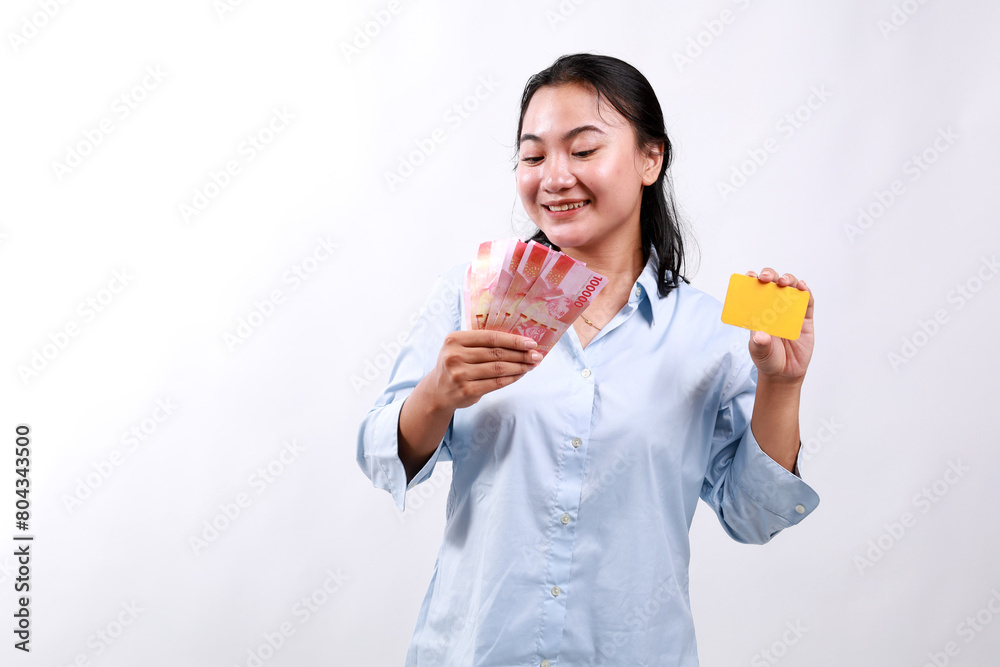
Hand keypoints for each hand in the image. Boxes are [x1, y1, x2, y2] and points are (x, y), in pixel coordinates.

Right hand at [422, 330, 542, 411]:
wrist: (437, 391)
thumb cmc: (455, 365)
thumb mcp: (459, 347)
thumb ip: (481, 343)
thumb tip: (518, 340)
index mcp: (454, 340)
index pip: (490, 337)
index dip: (513, 340)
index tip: (531, 342)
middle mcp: (454, 356)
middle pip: (496, 353)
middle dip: (521, 354)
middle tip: (537, 355)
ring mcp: (459, 375)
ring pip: (498, 369)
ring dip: (519, 367)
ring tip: (532, 365)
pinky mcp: (466, 391)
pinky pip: (495, 383)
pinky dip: (511, 378)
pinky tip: (520, 375)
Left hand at [745, 268, 813, 381]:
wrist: (784, 373)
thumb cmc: (767, 359)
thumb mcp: (759, 351)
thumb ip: (759, 343)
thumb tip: (761, 335)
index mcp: (759, 312)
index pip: (755, 291)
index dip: (752, 280)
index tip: (750, 275)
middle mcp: (774, 308)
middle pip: (773, 284)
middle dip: (770, 275)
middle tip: (766, 278)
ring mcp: (790, 312)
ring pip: (791, 288)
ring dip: (788, 280)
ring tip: (784, 282)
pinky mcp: (805, 319)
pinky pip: (807, 302)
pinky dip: (806, 292)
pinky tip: (803, 287)